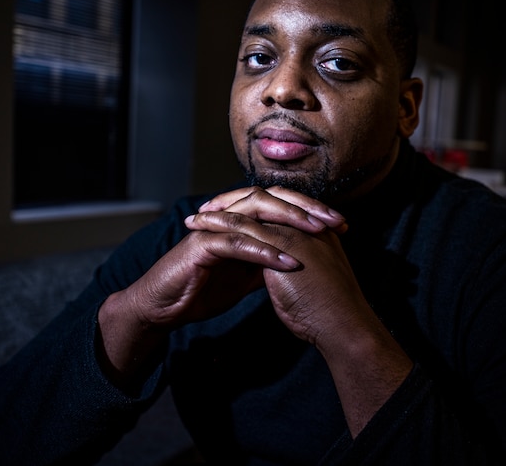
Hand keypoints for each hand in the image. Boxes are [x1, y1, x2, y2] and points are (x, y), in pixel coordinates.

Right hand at [97, 186, 345, 385]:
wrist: (164, 307)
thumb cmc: (201, 289)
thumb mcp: (244, 276)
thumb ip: (266, 264)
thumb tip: (296, 261)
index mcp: (241, 221)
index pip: (280, 205)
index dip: (310, 211)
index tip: (341, 225)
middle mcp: (229, 218)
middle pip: (272, 199)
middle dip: (306, 208)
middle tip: (335, 220)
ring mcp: (214, 228)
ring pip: (256, 214)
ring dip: (289, 224)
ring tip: (318, 234)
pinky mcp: (201, 246)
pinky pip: (237, 244)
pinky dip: (264, 252)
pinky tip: (288, 261)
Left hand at [188, 186, 412, 435]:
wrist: (342, 324)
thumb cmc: (329, 311)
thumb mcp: (311, 281)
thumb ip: (298, 268)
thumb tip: (283, 271)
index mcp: (314, 232)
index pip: (279, 209)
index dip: (253, 209)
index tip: (229, 213)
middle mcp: (305, 225)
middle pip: (265, 201)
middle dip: (234, 201)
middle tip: (210, 206)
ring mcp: (294, 231)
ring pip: (251, 209)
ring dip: (221, 211)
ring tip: (197, 217)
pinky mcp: (282, 242)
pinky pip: (244, 226)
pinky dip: (220, 224)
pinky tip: (201, 228)